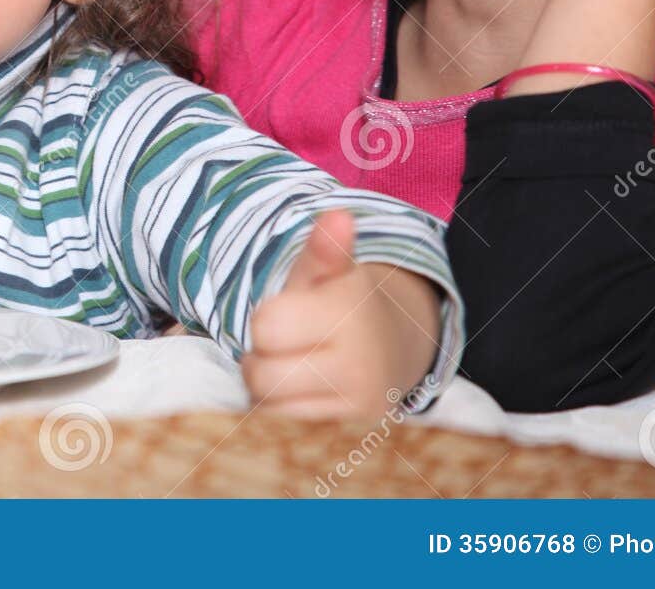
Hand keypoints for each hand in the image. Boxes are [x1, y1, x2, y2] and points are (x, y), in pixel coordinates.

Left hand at [241, 210, 441, 419]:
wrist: (394, 350)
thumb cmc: (342, 306)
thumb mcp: (330, 274)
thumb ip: (323, 250)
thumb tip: (337, 216)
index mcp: (349, 314)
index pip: (266, 327)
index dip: (265, 322)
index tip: (284, 317)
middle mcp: (360, 365)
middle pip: (262, 376)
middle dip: (260, 360)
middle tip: (284, 349)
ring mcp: (358, 407)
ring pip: (271, 409)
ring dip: (269, 392)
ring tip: (294, 371)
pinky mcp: (353, 437)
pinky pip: (287, 432)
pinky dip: (283, 416)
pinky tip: (302, 397)